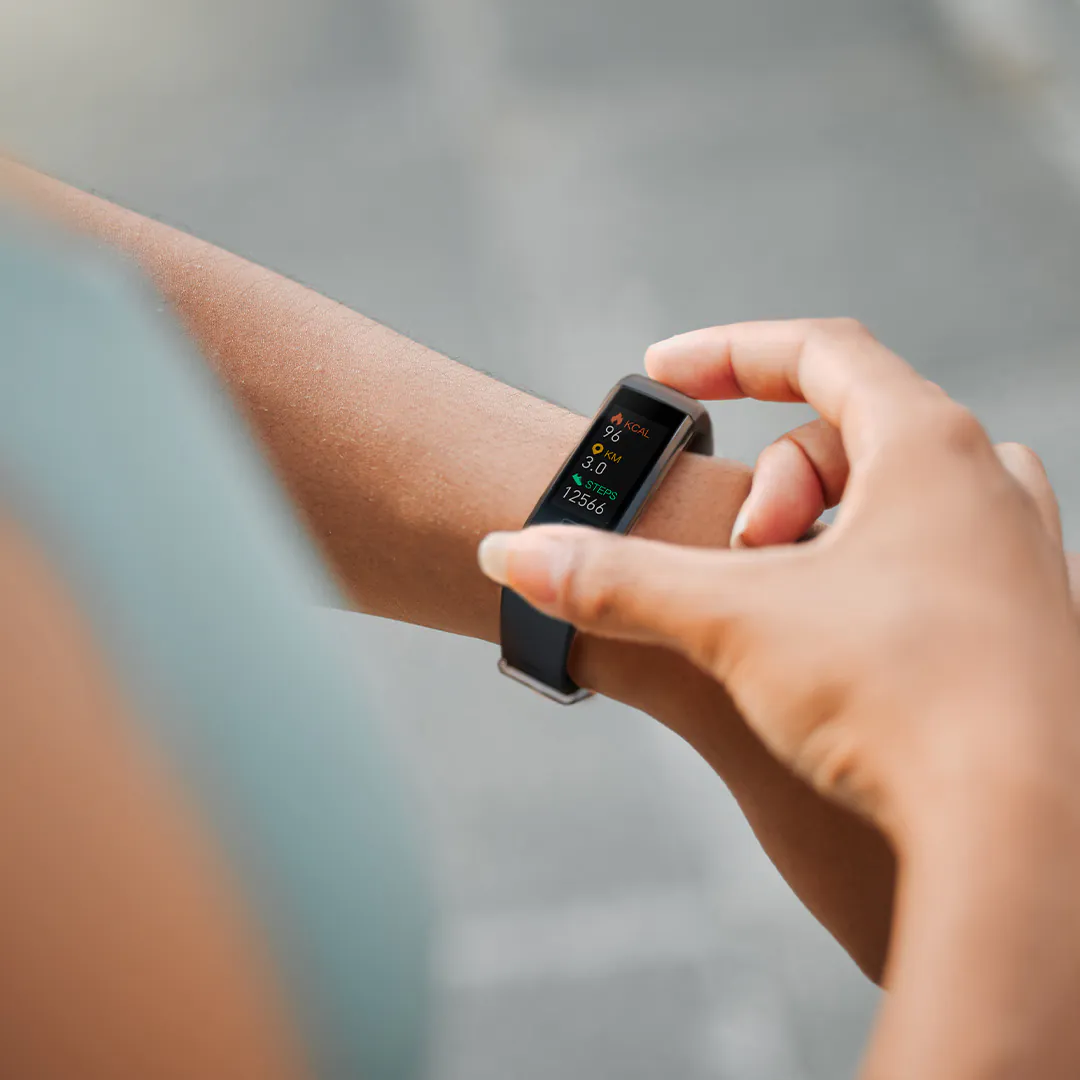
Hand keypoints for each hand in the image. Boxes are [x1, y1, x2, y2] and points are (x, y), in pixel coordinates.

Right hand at [477, 319, 1079, 841]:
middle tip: (739, 555)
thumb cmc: (900, 699)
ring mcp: (1019, 556)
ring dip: (825, 527)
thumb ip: (615, 581)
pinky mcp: (1025, 626)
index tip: (662, 373)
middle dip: (772, 481)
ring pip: (901, 497)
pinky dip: (870, 576)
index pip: (819, 352)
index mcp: (929, 447)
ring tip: (792, 594)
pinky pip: (937, 560)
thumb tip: (510, 555)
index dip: (727, 352)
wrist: (1027, 832)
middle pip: (853, 431)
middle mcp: (989, 485)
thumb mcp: (732, 622)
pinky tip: (844, 646)